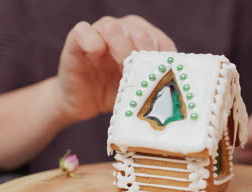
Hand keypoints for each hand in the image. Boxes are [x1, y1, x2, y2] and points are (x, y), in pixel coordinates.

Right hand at [54, 15, 175, 121]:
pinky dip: (91, 43)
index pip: (161, 42)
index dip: (161, 62)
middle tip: (138, 78)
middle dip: (142, 57)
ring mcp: (98, 32)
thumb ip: (155, 81)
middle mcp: (123, 29)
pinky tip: (94, 59)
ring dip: (120, 51)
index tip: (158, 81)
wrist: (84, 103)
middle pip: (140, 32)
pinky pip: (83, 30)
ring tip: (120, 71)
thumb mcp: (139, 89)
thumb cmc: (115, 93)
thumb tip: (175, 84)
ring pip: (113, 27)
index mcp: (144, 38)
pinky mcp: (75, 40)